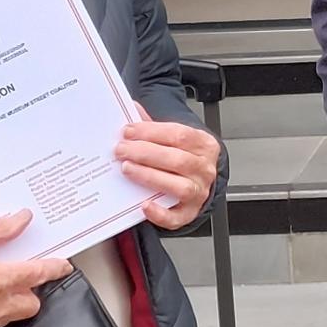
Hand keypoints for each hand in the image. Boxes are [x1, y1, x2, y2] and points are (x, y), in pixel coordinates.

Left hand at [116, 116, 221, 231]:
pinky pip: (176, 217)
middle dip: (145, 153)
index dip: (151, 132)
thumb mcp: (173, 138)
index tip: (128, 131)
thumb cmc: (180, 157)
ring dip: (149, 176)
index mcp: (204, 145)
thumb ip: (153, 126)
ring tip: (127, 169)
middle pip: (177, 159)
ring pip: (179, 186)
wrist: (194, 182)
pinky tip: (144, 205)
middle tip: (121, 150)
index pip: (179, 134)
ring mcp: (199, 192)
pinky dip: (160, 213)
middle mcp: (205, 169)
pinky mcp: (189, 213)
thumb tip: (132, 109)